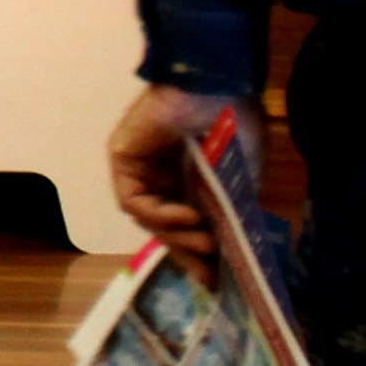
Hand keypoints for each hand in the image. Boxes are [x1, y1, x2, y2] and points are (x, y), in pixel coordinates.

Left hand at [105, 85, 229, 279]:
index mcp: (188, 179)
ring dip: (177, 237)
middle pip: (165, 228)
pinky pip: (135, 201)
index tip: (218, 281)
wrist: (217, 85)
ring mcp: (140, 170)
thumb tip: (235, 249)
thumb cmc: (235, 121)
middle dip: (187, 254)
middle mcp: (161, 176)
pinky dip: (160, 215)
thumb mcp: (241, 176)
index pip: (186, 226)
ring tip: (207, 244)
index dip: (199, 255)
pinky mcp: (123, 161)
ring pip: (150, 219)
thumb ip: (233, 210)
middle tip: (211, 275)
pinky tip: (187, 218)